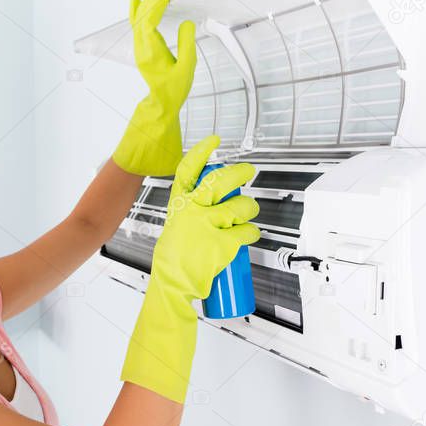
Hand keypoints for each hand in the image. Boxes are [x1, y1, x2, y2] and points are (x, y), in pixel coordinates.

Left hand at [111, 0, 197, 176]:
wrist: (163, 101)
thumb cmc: (175, 87)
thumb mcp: (187, 67)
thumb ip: (187, 44)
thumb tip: (187, 23)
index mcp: (151, 53)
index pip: (149, 23)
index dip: (156, 5)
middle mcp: (141, 48)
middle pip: (142, 17)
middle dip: (154, 0)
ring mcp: (139, 47)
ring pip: (139, 19)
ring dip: (148, 2)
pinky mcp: (142, 46)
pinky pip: (136, 25)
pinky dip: (135, 10)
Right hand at [118, 135, 258, 403]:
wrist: (173, 284)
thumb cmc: (173, 260)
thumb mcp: (175, 227)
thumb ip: (188, 213)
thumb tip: (208, 204)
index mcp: (179, 204)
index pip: (189, 170)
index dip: (202, 152)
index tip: (214, 141)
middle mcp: (193, 209)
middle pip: (221, 182)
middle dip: (239, 174)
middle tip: (248, 172)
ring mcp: (208, 224)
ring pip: (240, 207)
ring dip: (250, 210)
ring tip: (249, 215)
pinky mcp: (224, 241)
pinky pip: (246, 231)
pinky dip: (252, 232)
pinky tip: (251, 234)